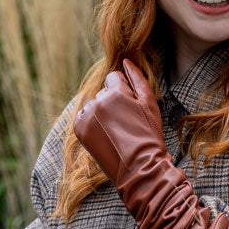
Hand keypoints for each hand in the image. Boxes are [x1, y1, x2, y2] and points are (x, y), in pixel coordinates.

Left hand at [74, 59, 206, 228]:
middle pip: (103, 92)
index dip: (124, 92)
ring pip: (93, 105)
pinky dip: (91, 124)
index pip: (114, 78)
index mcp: (115, 92)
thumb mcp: (149, 104)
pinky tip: (105, 136)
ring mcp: (86, 116)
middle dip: (113, 102)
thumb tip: (125, 61)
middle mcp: (97, 101)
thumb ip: (137, 78)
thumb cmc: (149, 136)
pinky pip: (83, 118)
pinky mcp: (79, 130)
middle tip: (126, 124)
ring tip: (116, 132)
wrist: (139, 168)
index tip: (131, 109)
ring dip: (101, 113)